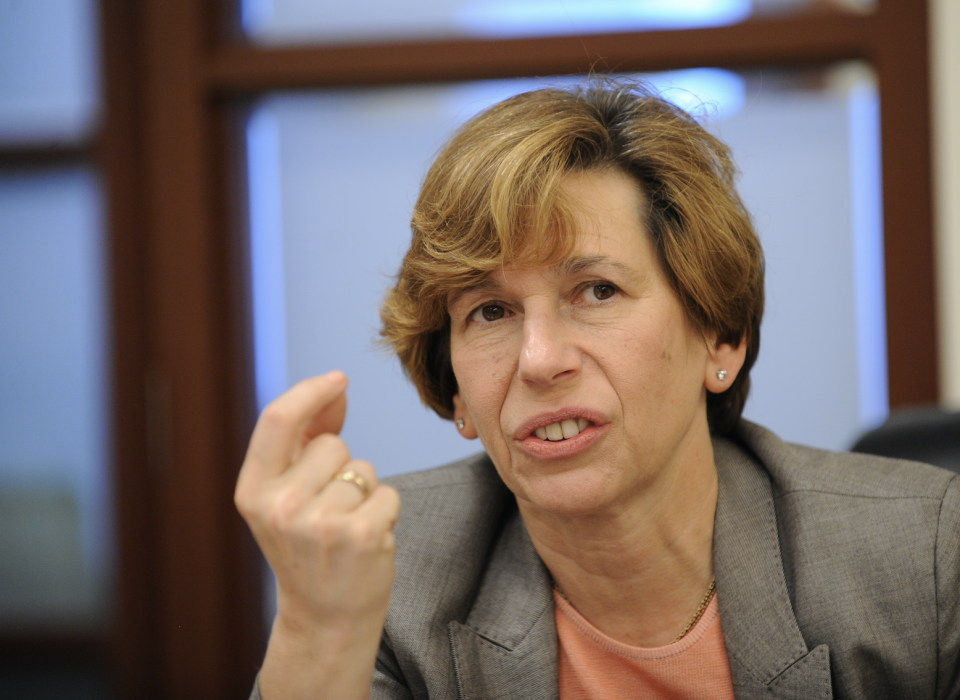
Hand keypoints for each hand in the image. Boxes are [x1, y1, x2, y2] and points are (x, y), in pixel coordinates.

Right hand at [235, 371, 400, 698]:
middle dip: (341, 467)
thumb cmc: (310, 549)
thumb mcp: (289, 496)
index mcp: (253, 492)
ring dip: (365, 492)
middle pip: (333, 445)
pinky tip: (367, 540)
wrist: (325, 619)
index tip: (339, 380)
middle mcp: (281, 506)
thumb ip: (307, 439)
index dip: (311, 391)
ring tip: (346, 529)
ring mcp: (321, 523)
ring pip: (364, 469)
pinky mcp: (361, 535)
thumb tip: (337, 387)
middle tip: (330, 511)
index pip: (278, 418)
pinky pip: (389, 492)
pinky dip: (386, 511)